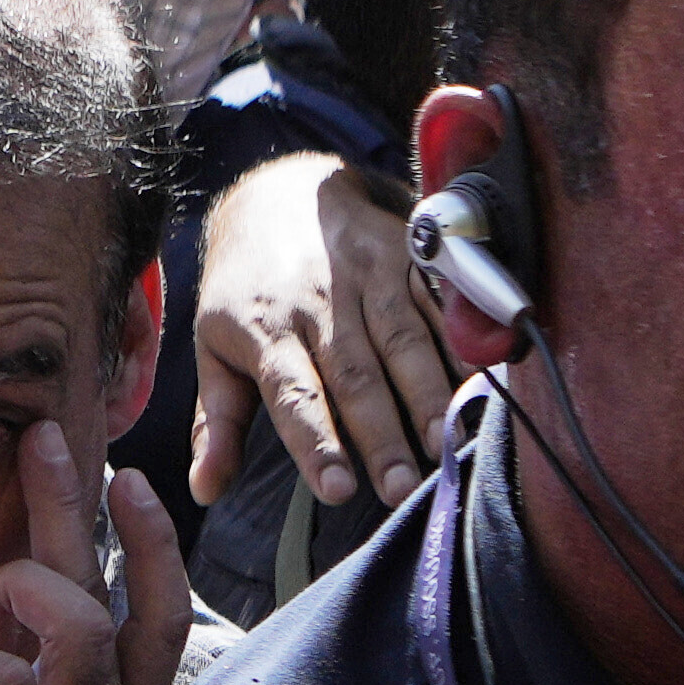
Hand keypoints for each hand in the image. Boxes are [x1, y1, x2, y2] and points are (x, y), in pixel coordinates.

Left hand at [192, 150, 445, 512]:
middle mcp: (319, 302)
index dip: (316, 442)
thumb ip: (218, 422)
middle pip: (356, 376)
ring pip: (404, 341)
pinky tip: (479, 388)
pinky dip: (462, 347)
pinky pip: (439, 306)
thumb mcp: (214, 347)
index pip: (293, 394)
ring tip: (446, 446)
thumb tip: (204, 489)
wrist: (281, 195)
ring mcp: (368, 275)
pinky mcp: (407, 257)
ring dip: (428, 397)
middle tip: (403, 489)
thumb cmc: (248, 291)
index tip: (338, 490)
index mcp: (267, 329)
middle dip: (382, 436)